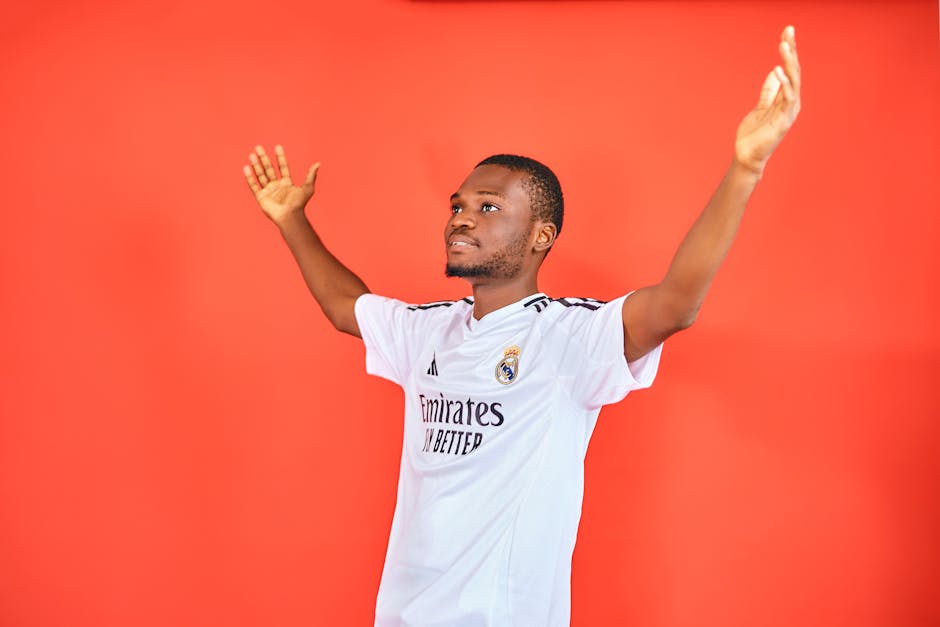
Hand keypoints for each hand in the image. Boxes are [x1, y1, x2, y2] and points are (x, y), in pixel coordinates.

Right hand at [243, 144, 319, 224]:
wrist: (289, 216)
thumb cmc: (299, 204)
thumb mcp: (307, 188)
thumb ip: (311, 175)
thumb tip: (318, 163)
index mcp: (286, 183)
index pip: (282, 167)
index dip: (280, 157)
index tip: (277, 146)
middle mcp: (276, 185)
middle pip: (269, 169)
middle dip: (264, 158)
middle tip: (258, 147)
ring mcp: (268, 191)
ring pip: (260, 175)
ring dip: (256, 165)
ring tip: (252, 155)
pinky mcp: (260, 197)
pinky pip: (254, 185)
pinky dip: (250, 177)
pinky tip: (246, 167)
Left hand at [734, 26, 801, 174]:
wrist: (748, 156)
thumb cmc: (754, 134)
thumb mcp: (760, 106)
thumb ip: (769, 90)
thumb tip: (775, 71)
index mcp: (786, 98)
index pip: (790, 69)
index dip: (789, 50)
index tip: (787, 31)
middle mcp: (791, 102)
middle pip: (794, 70)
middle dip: (792, 49)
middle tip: (789, 29)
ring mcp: (789, 111)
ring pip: (794, 80)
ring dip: (789, 62)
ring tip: (784, 44)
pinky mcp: (784, 120)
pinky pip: (787, 98)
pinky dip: (784, 83)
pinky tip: (778, 69)